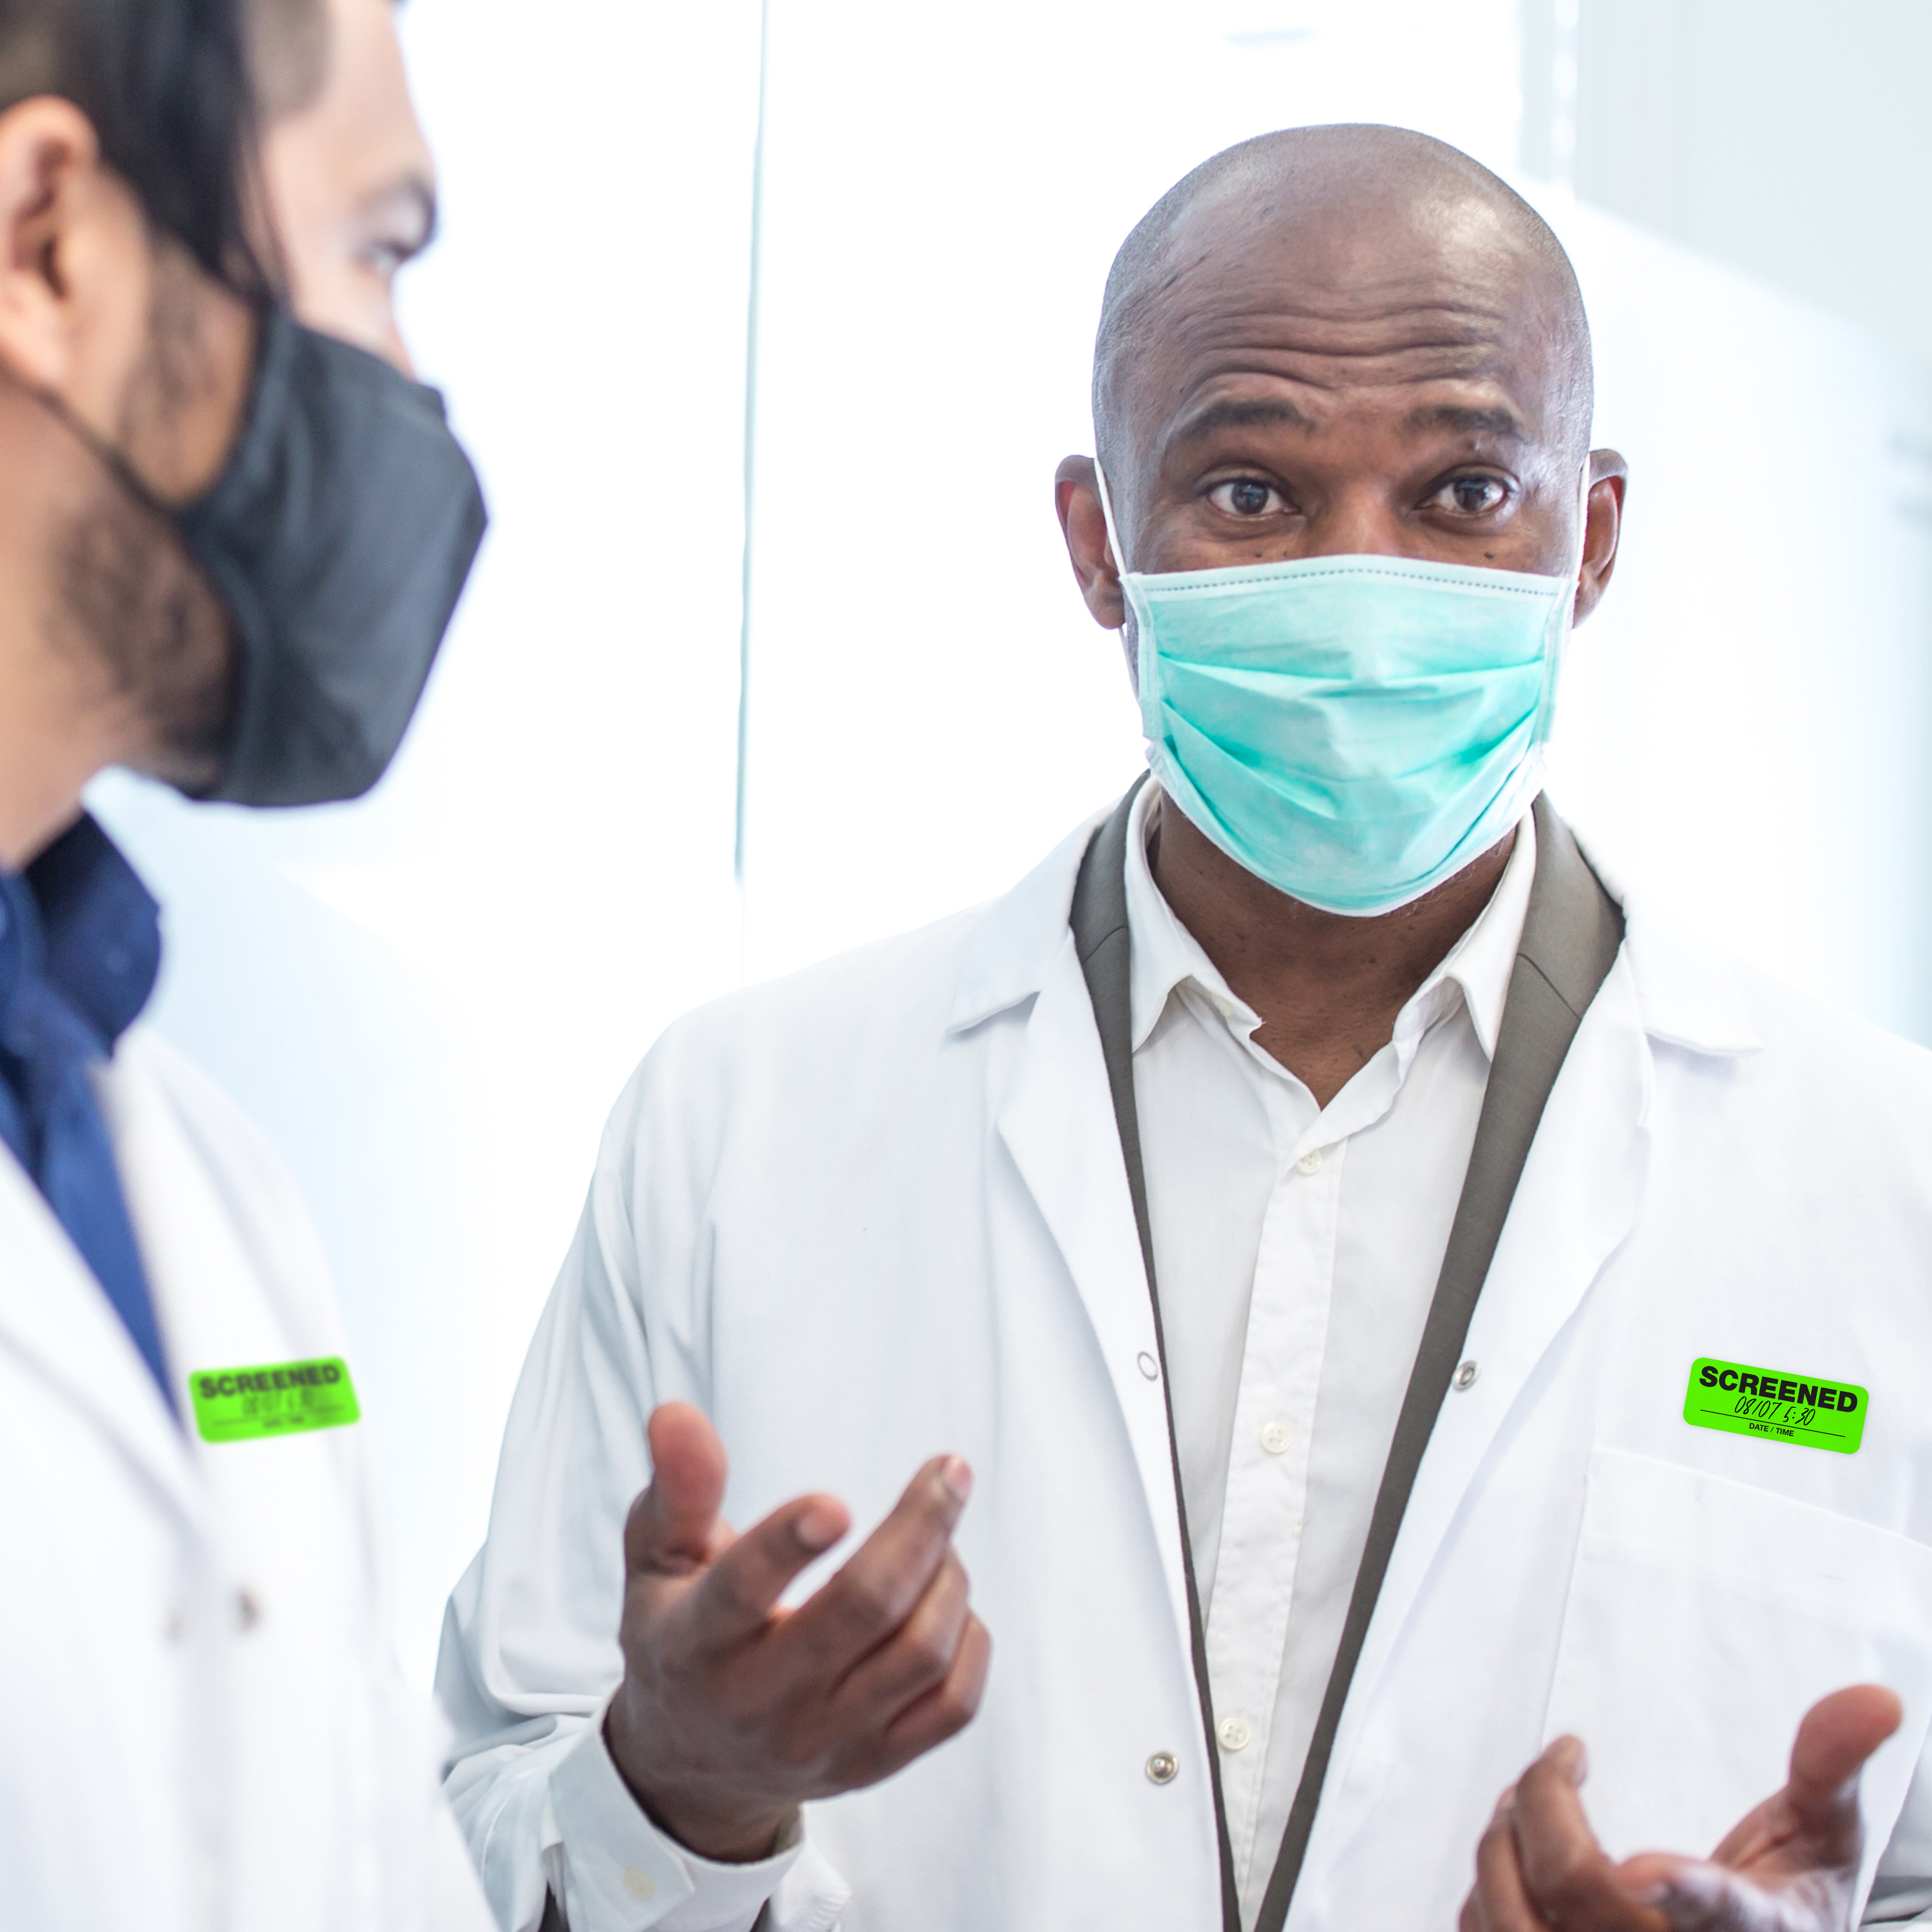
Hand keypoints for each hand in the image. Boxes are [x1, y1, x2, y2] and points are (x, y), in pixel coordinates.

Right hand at [603, 1403, 992, 1862]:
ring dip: (948, 1575)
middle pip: (864, 1610)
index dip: (788, 1544)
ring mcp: (825, 1741)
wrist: (693, 1764)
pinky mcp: (874, 1765)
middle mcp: (761, 1701)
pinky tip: (948, 1599)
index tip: (837, 1503)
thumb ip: (677, 1487)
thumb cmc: (682, 1635)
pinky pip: (953, 1706)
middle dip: (921, 1527)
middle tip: (950, 1470)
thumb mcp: (657, 1561)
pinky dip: (969, 1639)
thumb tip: (676, 1413)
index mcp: (697, 1642)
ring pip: (920, 1653)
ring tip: (939, 1535)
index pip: (742, 1592)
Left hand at [1461, 1684, 1902, 1930]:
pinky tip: (1512, 1860)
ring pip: (1515, 1919)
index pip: (1716, 1912)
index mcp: (1754, 1930)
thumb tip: (1874, 1699)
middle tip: (1559, 1764)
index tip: (1638, 1868)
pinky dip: (1486, 1894)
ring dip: (1501, 1844)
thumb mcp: (1826, 1841)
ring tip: (1528, 1803)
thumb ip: (1831, 1766)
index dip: (1677, 1891)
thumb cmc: (1787, 1914)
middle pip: (1580, 1890)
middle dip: (1543, 1804)